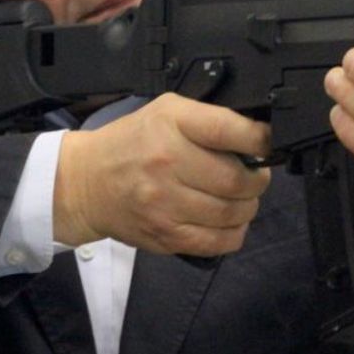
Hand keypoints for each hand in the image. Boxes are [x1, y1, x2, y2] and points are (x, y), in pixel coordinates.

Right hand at [54, 93, 271, 254]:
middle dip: (257, 180)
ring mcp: (165, 204)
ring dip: (247, 207)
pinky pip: (219, 242)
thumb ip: (208, 120)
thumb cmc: (132, 143)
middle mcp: (167, 162)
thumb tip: (257, 137)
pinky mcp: (166, 235)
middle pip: (238, 180)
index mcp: (171, 124)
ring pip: (234, 213)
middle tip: (253, 176)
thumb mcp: (165, 111)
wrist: (87, 183)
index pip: (228, 130)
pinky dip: (234, 233)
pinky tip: (227, 221)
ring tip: (240, 199)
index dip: (260, 140)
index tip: (265, 144)